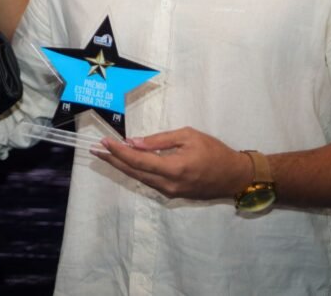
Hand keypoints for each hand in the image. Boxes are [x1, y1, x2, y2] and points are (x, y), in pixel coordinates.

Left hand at [94, 126, 250, 200]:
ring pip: (140, 179)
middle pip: (134, 172)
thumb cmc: (214, 151)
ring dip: (122, 167)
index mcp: (173, 168)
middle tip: (96, 150)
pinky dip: (136, 172)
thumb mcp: (188, 136)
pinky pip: (149, 182)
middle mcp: (168, 184)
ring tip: (106, 156)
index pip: (138, 160)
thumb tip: (134, 142)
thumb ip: (160, 140)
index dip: (119, 151)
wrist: (235, 176)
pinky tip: (127, 164)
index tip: (104, 142)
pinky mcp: (173, 194)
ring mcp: (170, 192)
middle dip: (113, 161)